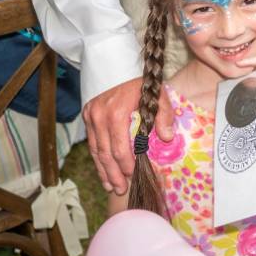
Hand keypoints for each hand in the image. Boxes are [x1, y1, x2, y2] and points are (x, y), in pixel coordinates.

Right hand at [83, 76, 175, 194]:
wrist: (120, 66)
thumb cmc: (143, 83)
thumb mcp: (158, 95)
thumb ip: (164, 116)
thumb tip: (167, 138)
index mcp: (117, 111)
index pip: (119, 146)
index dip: (125, 163)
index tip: (133, 175)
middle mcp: (100, 115)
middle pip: (105, 152)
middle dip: (113, 174)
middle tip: (121, 190)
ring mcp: (91, 115)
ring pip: (95, 150)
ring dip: (104, 170)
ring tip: (112, 187)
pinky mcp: (87, 115)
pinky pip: (92, 142)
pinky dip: (98, 159)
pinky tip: (104, 172)